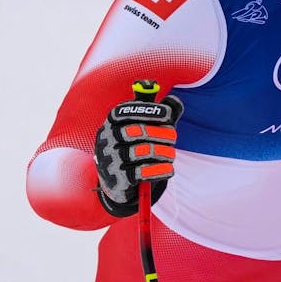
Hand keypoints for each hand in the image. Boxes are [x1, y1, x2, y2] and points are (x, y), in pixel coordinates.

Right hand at [93, 82, 182, 216]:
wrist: (116, 181)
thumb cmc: (133, 147)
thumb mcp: (143, 128)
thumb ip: (158, 114)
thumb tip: (174, 100)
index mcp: (111, 122)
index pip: (126, 111)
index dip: (148, 111)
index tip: (168, 115)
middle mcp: (107, 138)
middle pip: (136, 131)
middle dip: (159, 133)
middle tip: (173, 138)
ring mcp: (110, 159)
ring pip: (140, 151)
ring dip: (162, 152)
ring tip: (171, 154)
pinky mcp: (117, 178)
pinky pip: (141, 172)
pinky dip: (159, 170)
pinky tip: (169, 169)